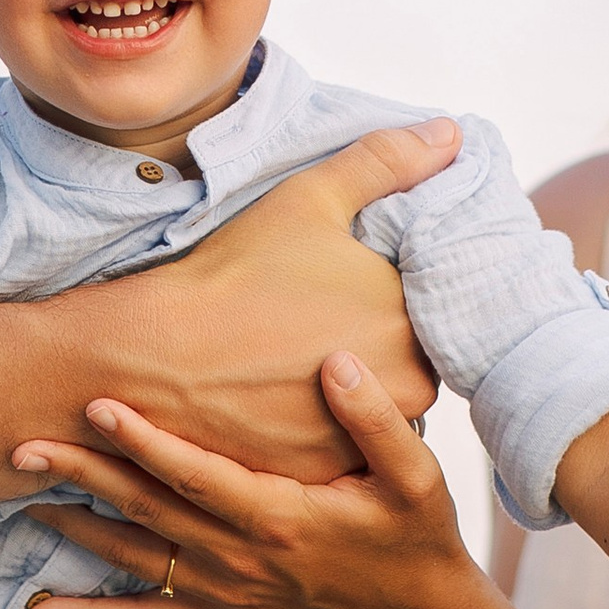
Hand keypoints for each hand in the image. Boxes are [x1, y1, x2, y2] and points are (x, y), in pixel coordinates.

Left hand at [13, 348, 482, 608]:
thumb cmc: (414, 532)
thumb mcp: (416, 474)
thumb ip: (374, 419)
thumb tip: (333, 360)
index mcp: (279, 519)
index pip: (197, 474)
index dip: (145, 440)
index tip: (97, 405)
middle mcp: (241, 558)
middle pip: (148, 510)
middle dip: (84, 474)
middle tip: (23, 442)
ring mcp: (226, 590)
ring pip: (135, 556)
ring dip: (75, 526)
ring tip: (17, 496)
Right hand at [59, 122, 456, 488]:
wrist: (159, 355)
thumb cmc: (237, 272)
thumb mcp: (312, 197)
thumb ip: (386, 161)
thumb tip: (450, 131)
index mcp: (414, 324)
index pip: (428, 310)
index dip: (384, 294)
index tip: (343, 284)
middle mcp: (406, 393)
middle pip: (404, 361)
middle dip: (370, 342)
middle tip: (311, 316)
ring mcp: (365, 442)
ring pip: (370, 408)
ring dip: (345, 387)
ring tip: (287, 355)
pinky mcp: (322, 478)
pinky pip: (334, 447)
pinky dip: (312, 426)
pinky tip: (273, 395)